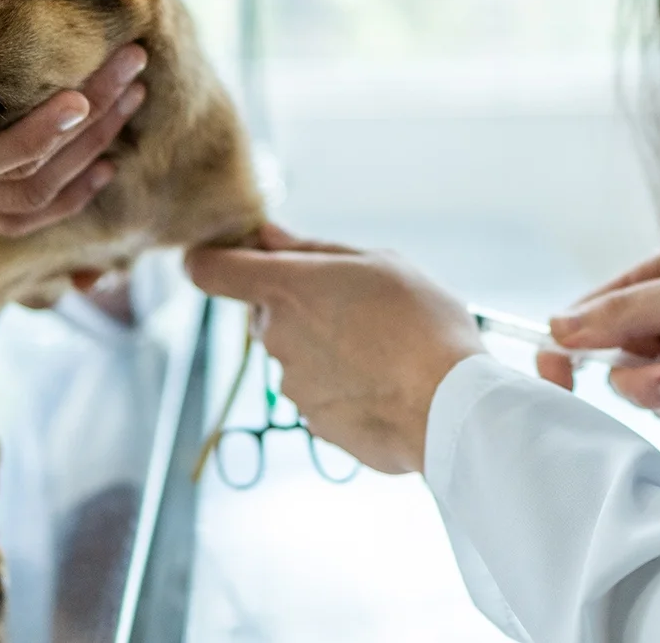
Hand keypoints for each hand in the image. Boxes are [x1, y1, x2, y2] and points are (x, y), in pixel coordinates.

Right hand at [0, 0, 145, 234]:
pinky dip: (61, 196)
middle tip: (130, 72)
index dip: (30, 138)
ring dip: (82, 161)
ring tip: (129, 100)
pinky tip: (103, 159)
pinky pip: (8, 219)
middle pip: (10, 185)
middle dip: (82, 133)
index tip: (82, 93)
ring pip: (18, 208)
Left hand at [186, 225, 484, 474]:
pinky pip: (317, 391)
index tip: (231, 255)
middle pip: (265, 312)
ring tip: (381, 348)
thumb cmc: (422, 324)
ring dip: (324, 346)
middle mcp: (277, 337)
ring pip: (294, 352)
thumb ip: (312, 250)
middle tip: (355, 305)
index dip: (211, 258)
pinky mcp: (312, 423)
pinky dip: (341, 384)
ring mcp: (291, 385)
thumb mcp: (378, 263)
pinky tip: (382, 381)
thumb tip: (267, 236)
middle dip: (298, 305)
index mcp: (287, 288)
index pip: (209, 269)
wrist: (450, 408)